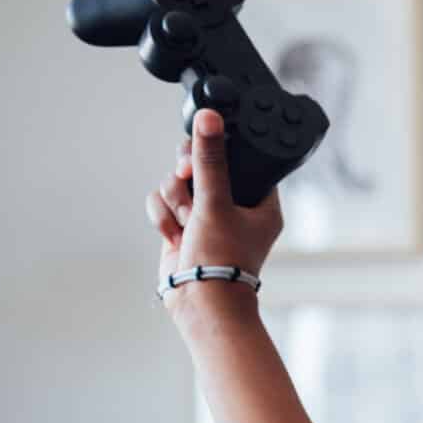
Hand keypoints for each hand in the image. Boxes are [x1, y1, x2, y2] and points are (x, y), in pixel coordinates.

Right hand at [147, 109, 282, 303]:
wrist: (200, 303)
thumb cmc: (223, 261)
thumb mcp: (215, 202)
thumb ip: (210, 159)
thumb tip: (210, 118)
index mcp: (259, 201)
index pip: (239, 157)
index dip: (218, 150)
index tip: (203, 152)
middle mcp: (234, 206)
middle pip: (201, 163)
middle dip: (188, 174)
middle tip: (187, 179)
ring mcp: (206, 215)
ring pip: (177, 181)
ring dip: (175, 200)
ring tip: (187, 223)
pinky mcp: (183, 225)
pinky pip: (163, 201)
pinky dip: (163, 216)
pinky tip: (174, 235)